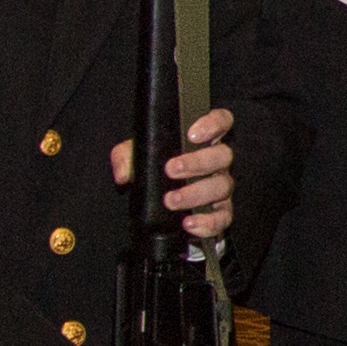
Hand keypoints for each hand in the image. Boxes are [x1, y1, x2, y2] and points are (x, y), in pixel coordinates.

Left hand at [128, 104, 234, 241]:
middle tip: (171, 170)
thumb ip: (126, 158)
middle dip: (197, 162)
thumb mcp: (136, 157)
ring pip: (222, 186)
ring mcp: (221, 188)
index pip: (221, 122)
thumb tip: (123, 174)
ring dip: (196, 194)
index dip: (213, 124)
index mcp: (203, 141)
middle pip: (223, 155)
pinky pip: (223, 218)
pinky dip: (208, 222)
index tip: (192, 134)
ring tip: (171, 200)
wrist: (158, 207)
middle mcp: (217, 163)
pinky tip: (188, 223)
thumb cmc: (155, 172)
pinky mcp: (220, 213)